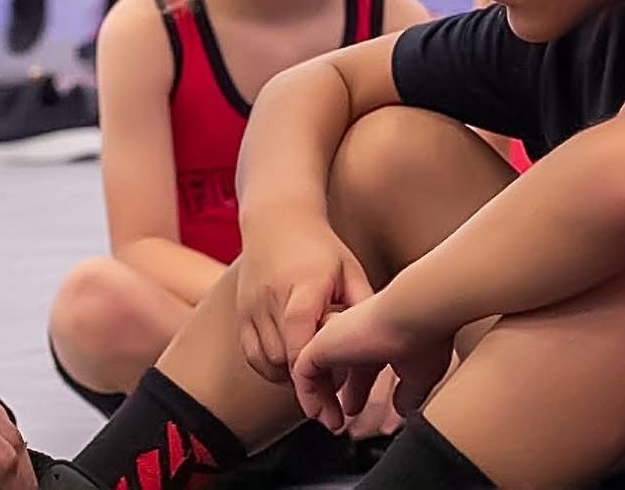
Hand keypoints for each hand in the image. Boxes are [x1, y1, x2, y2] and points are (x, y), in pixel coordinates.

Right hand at [234, 214, 371, 384]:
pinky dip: (272, 370)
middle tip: (333, 406)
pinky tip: (293, 372)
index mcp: (303, 282)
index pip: (299, 327)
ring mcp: (252, 304)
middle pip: (283, 354)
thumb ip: (363, 304)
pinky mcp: (241, 312)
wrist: (276, 219)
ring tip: (317, 387)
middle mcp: (272, 294)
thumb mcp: (349, 269)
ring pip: (267, 359)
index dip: (311, 363)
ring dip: (291, 379)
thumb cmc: (321, 247)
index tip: (332, 394)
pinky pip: (252, 354)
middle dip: (308, 384)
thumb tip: (383, 343)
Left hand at [291, 293, 453, 433]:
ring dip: (321, 400)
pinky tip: (316, 413)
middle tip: (336, 420)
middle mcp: (353, 335)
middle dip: (333, 395)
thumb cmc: (424, 338)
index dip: (356, 390)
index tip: (354, 410)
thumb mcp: (420, 374)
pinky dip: (307, 396)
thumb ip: (409, 392)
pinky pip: (302, 374)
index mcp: (376, 339)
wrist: (413, 315)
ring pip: (315, 370)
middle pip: (335, 368)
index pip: (359, 366)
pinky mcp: (319, 345)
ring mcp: (335, 338)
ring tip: (329, 423)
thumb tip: (403, 409)